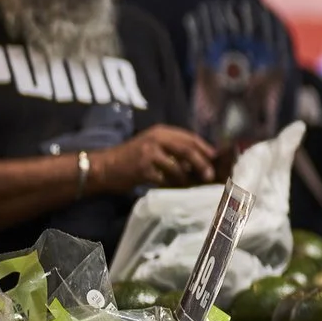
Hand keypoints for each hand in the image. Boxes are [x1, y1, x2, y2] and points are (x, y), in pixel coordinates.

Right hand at [99, 125, 215, 192]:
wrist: (104, 167)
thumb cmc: (132, 158)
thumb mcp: (153, 146)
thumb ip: (174, 149)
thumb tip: (203, 160)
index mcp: (161, 131)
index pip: (190, 138)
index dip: (206, 149)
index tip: (217, 160)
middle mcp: (156, 139)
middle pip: (188, 150)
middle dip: (202, 163)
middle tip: (210, 175)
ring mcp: (149, 153)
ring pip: (178, 167)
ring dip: (187, 178)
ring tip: (191, 184)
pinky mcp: (143, 169)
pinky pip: (165, 179)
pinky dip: (173, 185)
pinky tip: (174, 188)